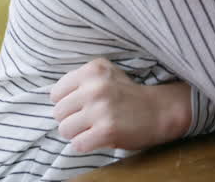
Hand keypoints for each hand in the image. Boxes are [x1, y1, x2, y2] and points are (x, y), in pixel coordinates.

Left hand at [50, 58, 191, 152]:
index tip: (85, 104)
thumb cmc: (129, 95)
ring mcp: (101, 109)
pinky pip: (77, 144)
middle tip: (92, 118)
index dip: (68, 103)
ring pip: (64, 130)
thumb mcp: (107, 75)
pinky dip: (86, 144)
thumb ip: (80, 81)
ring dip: (78, 133)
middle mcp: (95, 86)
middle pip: (58, 113)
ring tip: (96, 127)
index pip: (56, 93)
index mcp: (94, 69)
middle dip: (72, 119)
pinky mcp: (106, 130)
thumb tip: (53, 100)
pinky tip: (100, 137)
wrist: (161, 110)